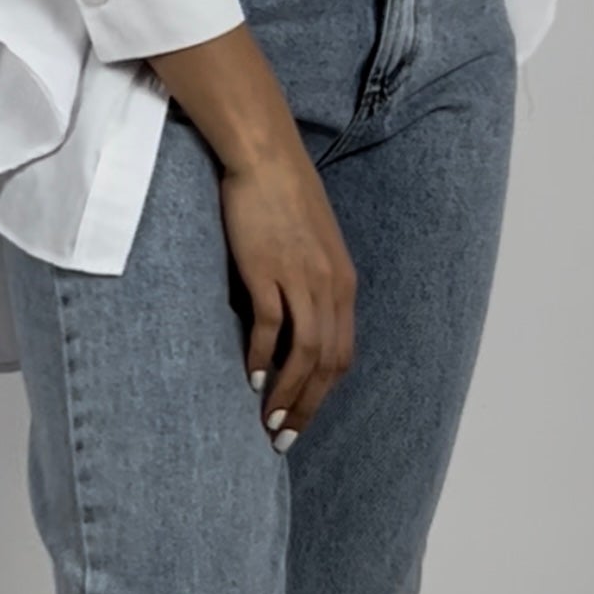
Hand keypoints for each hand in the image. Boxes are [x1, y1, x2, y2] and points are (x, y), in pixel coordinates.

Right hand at [219, 142, 356, 451]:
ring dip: (286, 393)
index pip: (342, 354)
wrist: (266, 156)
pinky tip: (250, 378)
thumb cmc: (284, 198)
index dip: (323, 394)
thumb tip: (293, 324)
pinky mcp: (267, 270)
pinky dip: (261, 358)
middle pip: (327, 363)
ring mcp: (300, 279)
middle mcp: (330, 287)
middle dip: (307, 406)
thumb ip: (309, 285)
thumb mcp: (311, 246)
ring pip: (303, 353)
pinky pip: (269, 327)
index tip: (302, 419)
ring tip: (268, 421)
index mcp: (343, 284)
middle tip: (285, 437)